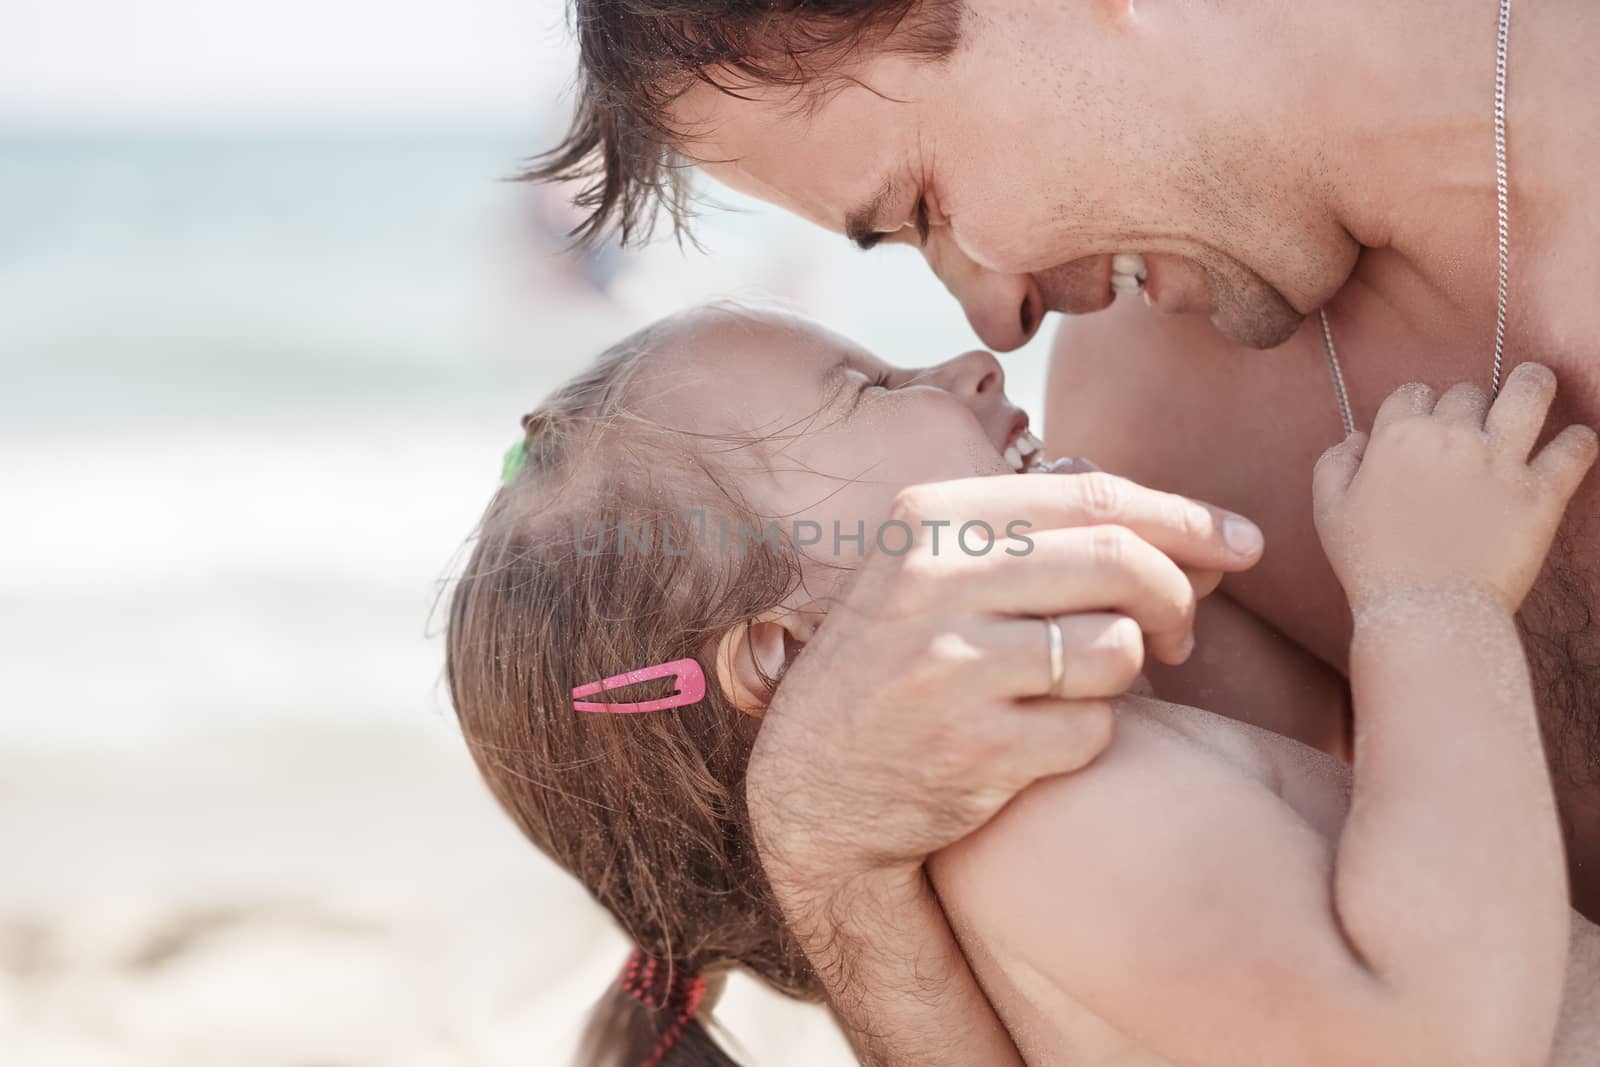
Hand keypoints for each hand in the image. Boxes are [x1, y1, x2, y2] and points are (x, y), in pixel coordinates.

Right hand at [745, 471, 1264, 896]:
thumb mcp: (932, 571)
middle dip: (1181, 596)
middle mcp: (932, 580)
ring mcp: (951, 666)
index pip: (1090, 495)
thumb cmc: (897, 664)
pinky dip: (1088, 737)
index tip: (1244, 542)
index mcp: (928, 517)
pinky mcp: (974, 748)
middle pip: (1119, 562)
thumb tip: (1187, 527)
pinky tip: (1038, 738)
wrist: (813, 786)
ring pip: (1118, 648)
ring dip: (1126, 672)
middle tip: (1186, 633)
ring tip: (1079, 687)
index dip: (1186, 516)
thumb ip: (1035, 533)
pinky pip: (1095, 731)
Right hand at [1314, 362, 1596, 612]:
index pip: (1413, 393)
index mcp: (1398, 439)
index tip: (1426, 424)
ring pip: (1530, 392)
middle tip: (1475, 427)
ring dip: (1534, 383)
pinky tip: (1575, 444)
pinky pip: (1575, 449)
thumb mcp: (1330, 512)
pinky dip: (1580, 442)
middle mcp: (1452, 438)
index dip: (1419, 405)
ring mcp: (1501, 462)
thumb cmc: (1372, 566)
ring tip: (1537, 386)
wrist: (1425, 610)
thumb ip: (1334, 464)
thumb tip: (1358, 438)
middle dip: (1470, 405)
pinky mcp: (1542, 493)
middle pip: (1468, 392)